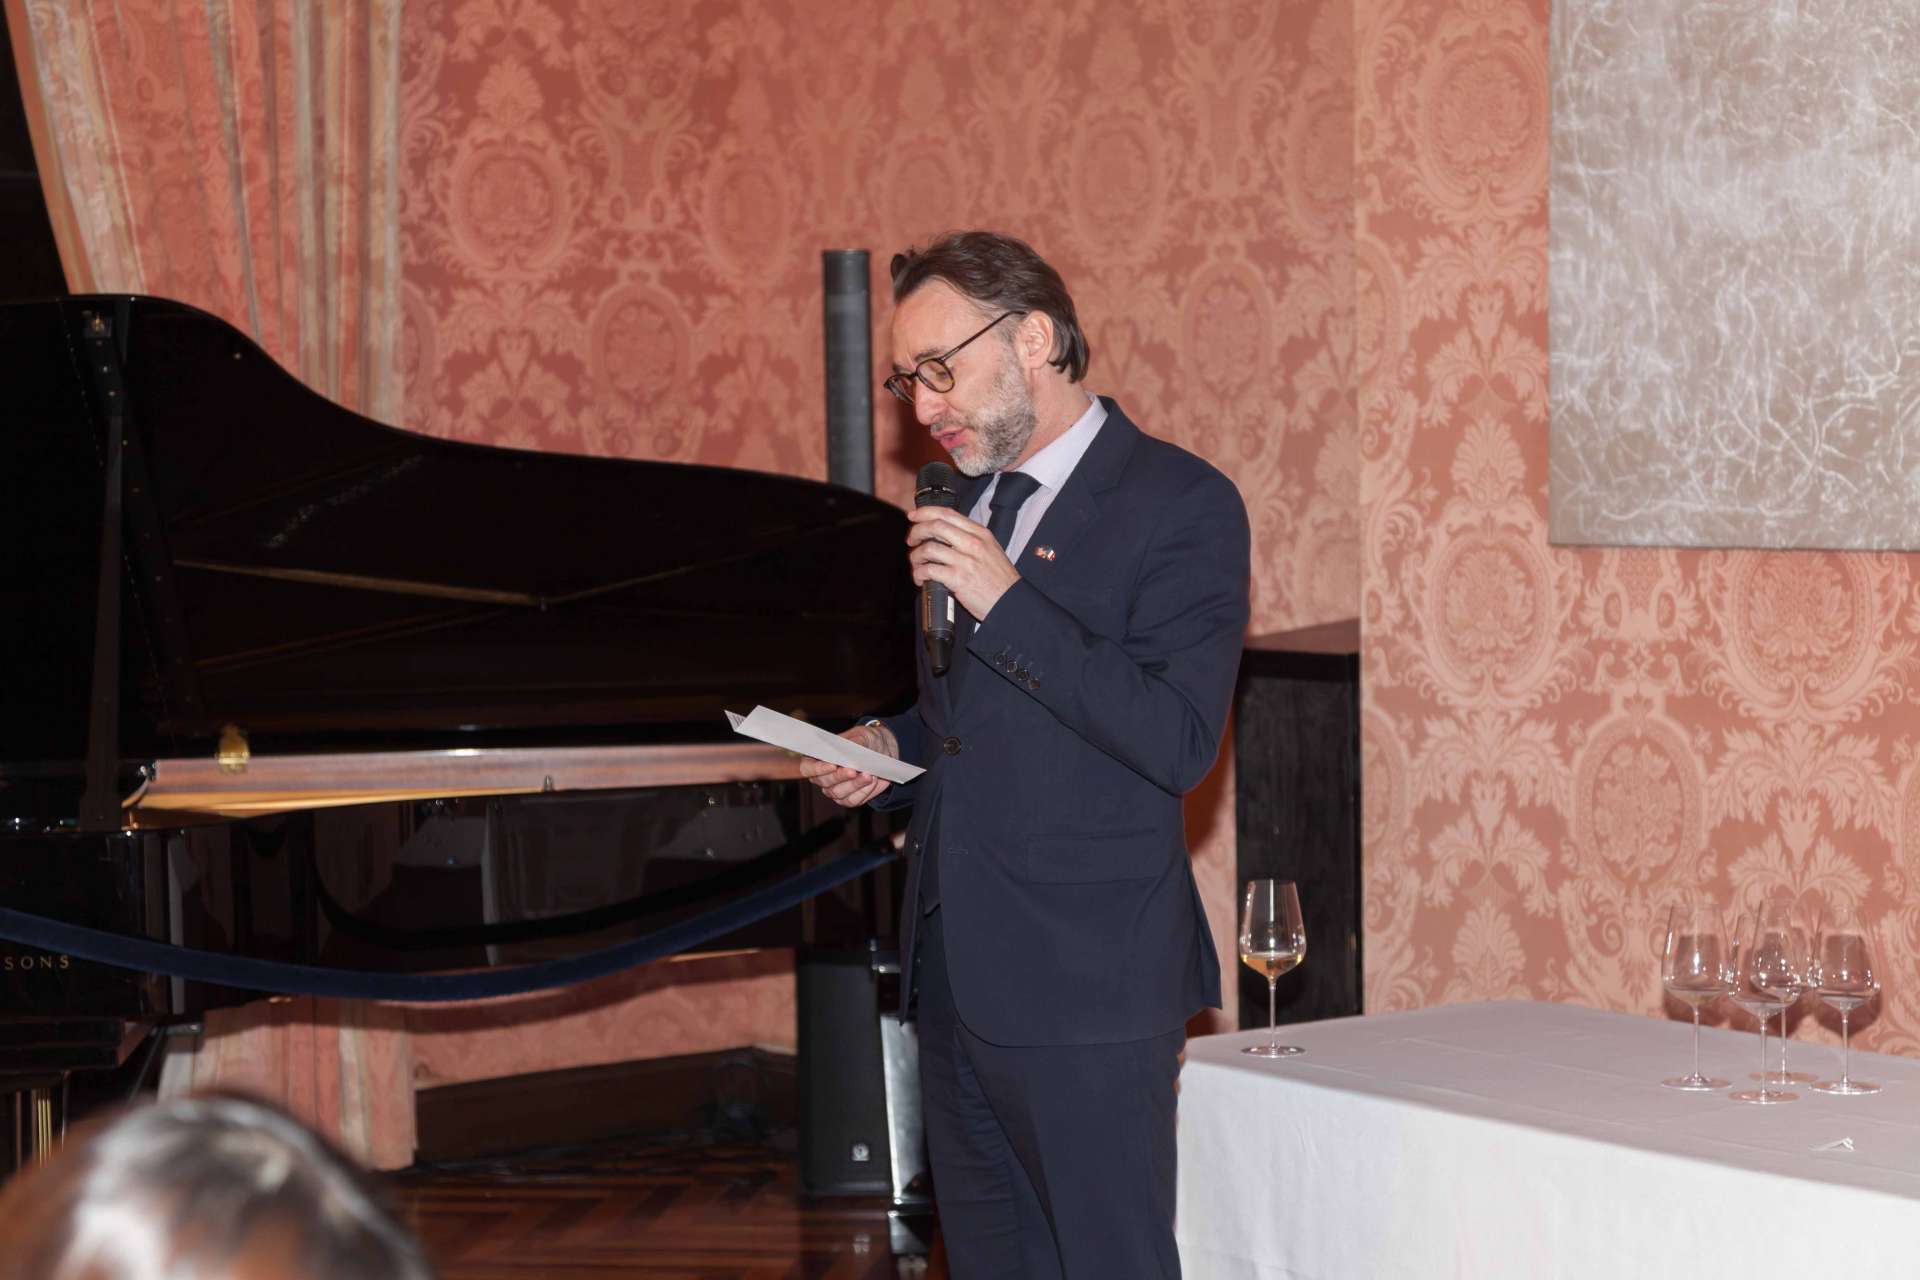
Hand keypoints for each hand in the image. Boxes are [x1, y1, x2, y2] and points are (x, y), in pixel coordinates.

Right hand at [799, 722, 896, 807]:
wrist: (882, 752)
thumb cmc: (866, 741)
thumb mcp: (863, 736)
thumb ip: (854, 743)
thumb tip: (847, 752)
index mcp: (818, 757)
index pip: (807, 767)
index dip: (817, 768)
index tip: (832, 765)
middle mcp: (823, 776)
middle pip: (824, 782)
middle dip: (840, 777)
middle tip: (853, 770)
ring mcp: (834, 789)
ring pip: (839, 793)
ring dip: (855, 784)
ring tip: (869, 775)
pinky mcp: (848, 798)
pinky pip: (853, 800)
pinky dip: (864, 791)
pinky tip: (873, 781)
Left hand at [907, 506, 1019, 620]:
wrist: (1010, 601)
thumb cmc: (1000, 579)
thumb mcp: (991, 549)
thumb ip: (970, 538)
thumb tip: (943, 533)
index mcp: (980, 534)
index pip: (948, 514)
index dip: (926, 512)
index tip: (914, 516)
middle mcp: (973, 544)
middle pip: (936, 526)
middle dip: (917, 531)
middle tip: (911, 540)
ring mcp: (965, 561)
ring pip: (929, 548)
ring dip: (916, 555)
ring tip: (916, 563)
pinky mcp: (958, 579)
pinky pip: (929, 571)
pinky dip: (919, 573)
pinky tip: (920, 579)